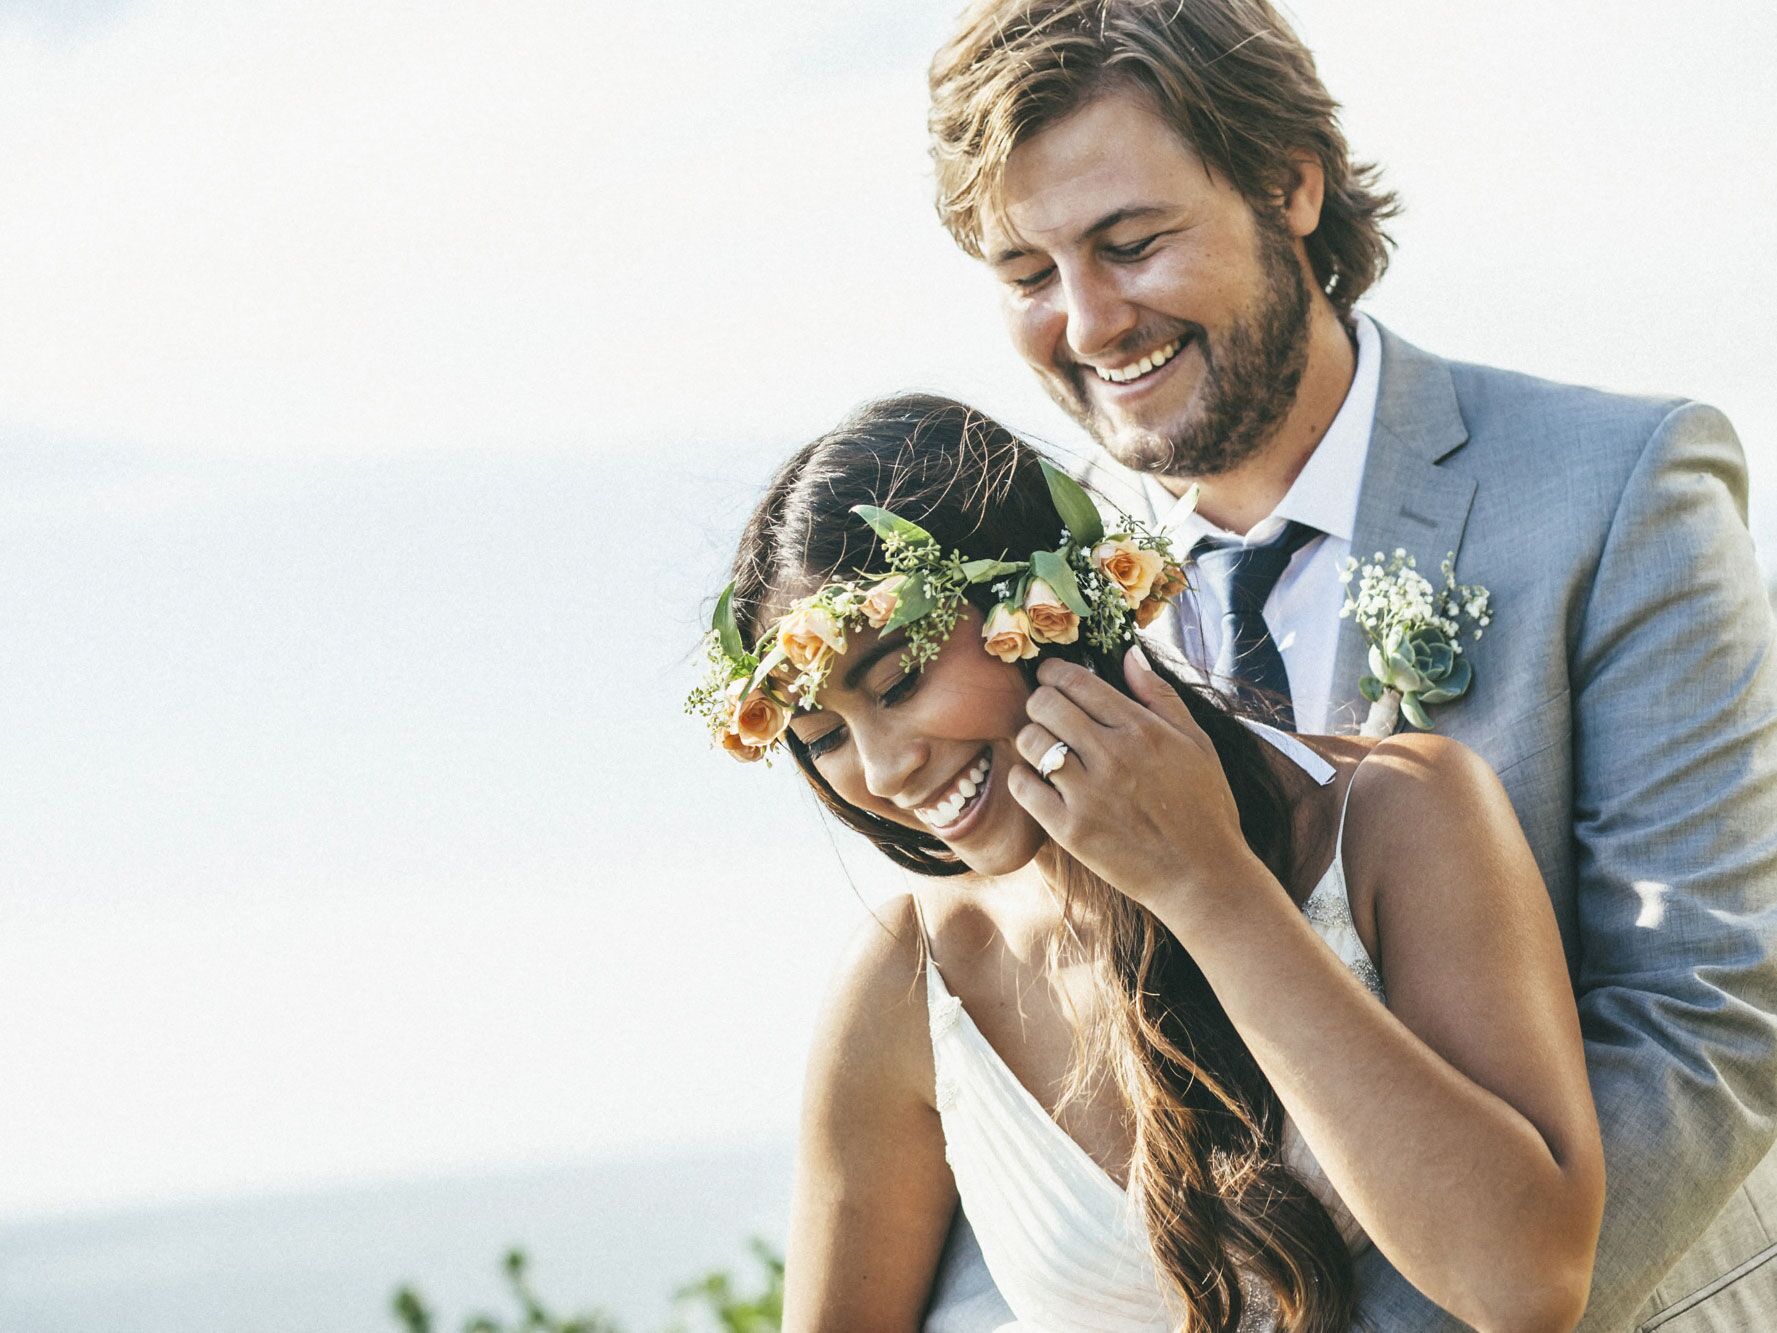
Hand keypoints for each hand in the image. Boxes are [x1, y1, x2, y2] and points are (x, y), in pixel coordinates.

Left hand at [1007, 645, 1266, 916]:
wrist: (1202, 877)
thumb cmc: (1204, 809)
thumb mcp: (1197, 743)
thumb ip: (1160, 695)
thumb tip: (1129, 653)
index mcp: (1141, 729)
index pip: (1078, 681)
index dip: (1054, 672)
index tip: (1049, 675)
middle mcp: (1112, 755)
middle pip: (1045, 704)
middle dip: (1039, 700)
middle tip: (1044, 711)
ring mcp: (1088, 793)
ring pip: (1030, 741)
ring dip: (1030, 738)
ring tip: (1042, 747)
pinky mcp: (1070, 829)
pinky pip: (1023, 787)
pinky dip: (1022, 777)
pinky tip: (1037, 781)